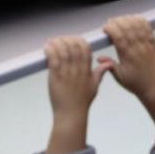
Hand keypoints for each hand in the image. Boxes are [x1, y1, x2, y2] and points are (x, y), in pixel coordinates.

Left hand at [44, 36, 108, 153]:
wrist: (71, 114)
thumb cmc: (82, 102)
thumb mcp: (94, 86)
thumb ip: (100, 73)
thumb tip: (108, 64)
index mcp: (87, 70)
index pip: (86, 48)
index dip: (79, 40)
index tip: (71, 40)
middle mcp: (78, 70)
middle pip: (74, 46)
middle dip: (66, 39)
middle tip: (59, 40)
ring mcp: (67, 73)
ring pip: (63, 51)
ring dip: (56, 43)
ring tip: (50, 42)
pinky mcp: (56, 77)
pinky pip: (53, 59)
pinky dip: (50, 51)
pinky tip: (46, 48)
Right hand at [102, 16, 154, 141]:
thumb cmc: (135, 83)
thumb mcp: (120, 77)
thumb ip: (110, 66)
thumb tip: (99, 58)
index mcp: (127, 56)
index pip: (118, 37)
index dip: (110, 28)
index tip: (105, 28)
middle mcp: (137, 48)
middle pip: (127, 28)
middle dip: (117, 21)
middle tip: (111, 21)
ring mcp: (147, 44)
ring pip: (138, 26)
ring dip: (128, 19)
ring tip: (121, 18)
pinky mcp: (154, 44)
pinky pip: (149, 29)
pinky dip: (142, 21)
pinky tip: (135, 17)